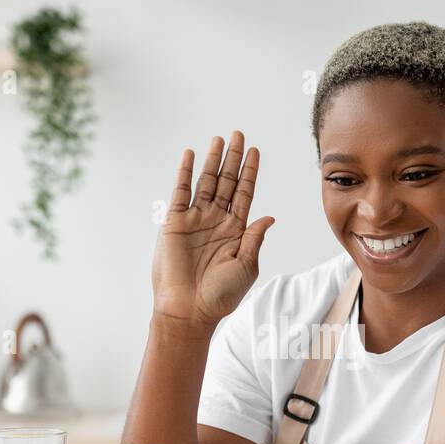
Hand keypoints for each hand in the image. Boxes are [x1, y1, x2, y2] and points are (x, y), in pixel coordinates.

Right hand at [151, 131, 275, 332]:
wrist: (189, 309)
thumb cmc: (221, 294)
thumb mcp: (246, 266)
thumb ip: (254, 238)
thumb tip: (269, 216)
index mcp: (236, 231)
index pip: (245, 193)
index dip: (250, 172)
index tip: (256, 151)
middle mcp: (216, 221)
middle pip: (227, 182)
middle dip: (233, 159)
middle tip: (239, 135)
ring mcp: (195, 220)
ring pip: (206, 182)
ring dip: (213, 161)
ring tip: (219, 139)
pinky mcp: (175, 223)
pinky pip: (180, 191)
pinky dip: (184, 172)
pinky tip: (190, 155)